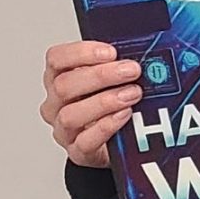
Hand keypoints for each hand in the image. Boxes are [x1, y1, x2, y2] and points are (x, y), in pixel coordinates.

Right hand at [40, 41, 143, 168]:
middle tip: (131, 70)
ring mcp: (64, 129)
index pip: (56, 59)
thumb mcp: (112, 79)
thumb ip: (118, 63)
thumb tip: (143, 47)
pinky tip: (124, 115)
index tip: (110, 52)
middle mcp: (56, 104)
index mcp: (59, 78)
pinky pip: (85, 141)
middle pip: (63, 85)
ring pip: (70, 115)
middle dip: (100, 75)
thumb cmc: (112, 104)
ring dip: (104, 101)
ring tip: (132, 94)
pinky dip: (106, 126)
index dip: (81, 53)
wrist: (116, 141)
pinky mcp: (78, 151)